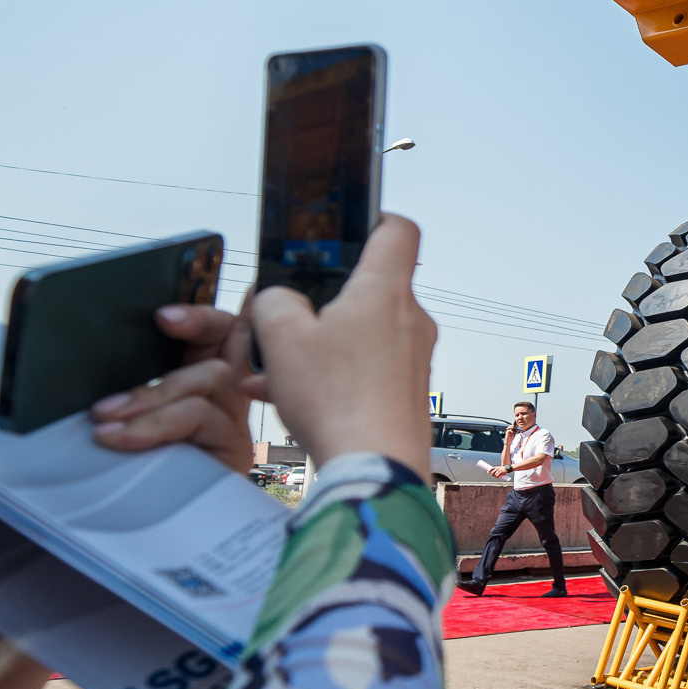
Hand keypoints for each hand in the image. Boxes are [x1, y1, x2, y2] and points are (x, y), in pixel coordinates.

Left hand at [90, 303, 254, 472]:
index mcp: (203, 384)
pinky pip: (201, 416)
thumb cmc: (143, 478)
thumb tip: (100, 369)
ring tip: (106, 416)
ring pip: (212, 377)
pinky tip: (121, 437)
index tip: (162, 315)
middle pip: (237, 338)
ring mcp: (234, 422)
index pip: (220, 332)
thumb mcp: (132, 424)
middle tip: (161, 321)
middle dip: (202, 322)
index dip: (200, 316)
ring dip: (154, 391)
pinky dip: (156, 422)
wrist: (162, 541)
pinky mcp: (232, 449)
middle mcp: (228, 397)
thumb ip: (134, 396)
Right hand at [243, 215, 436, 475]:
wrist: (374, 469)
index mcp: (386, 290)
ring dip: (320, 344)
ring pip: (362, 333)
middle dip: (325, 298)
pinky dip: (332, 375)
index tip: (342, 229)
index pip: (397, 228)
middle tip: (290, 314)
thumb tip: (278, 299)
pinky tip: (292, 398)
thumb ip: (273, 301)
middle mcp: (411, 319)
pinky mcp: (408, 392)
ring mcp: (414, 358)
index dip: (370, 219)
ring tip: (278, 369)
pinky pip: (366, 369)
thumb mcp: (280, 337)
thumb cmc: (337, 401)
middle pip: (370, 286)